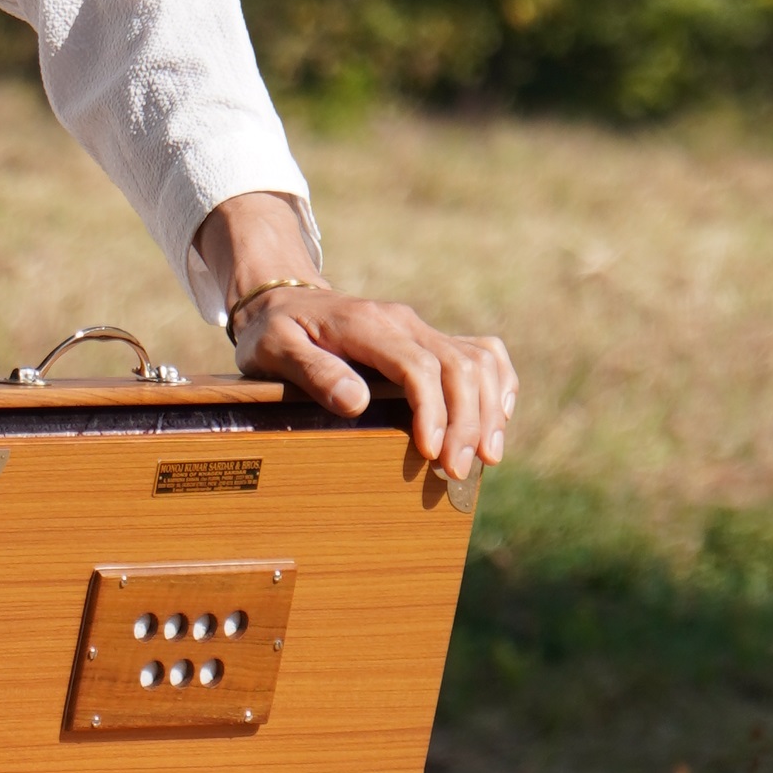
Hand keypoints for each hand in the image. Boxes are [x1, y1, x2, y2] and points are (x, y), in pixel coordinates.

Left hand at [197, 194, 515, 481]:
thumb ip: (313, 373)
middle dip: (467, 422)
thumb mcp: (274, 351)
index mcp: (365, 324)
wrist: (282, 300)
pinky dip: (498, 384)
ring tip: (487, 456)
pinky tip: (499, 418)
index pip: (417, 365)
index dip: (432, 411)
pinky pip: (481, 353)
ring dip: (489, 409)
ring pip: (478, 360)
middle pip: (458, 366)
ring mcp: (420, 328)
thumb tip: (357, 403)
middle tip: (459, 471)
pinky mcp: (429, 339)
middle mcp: (402, 321)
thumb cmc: (273, 333)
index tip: (431, 453)